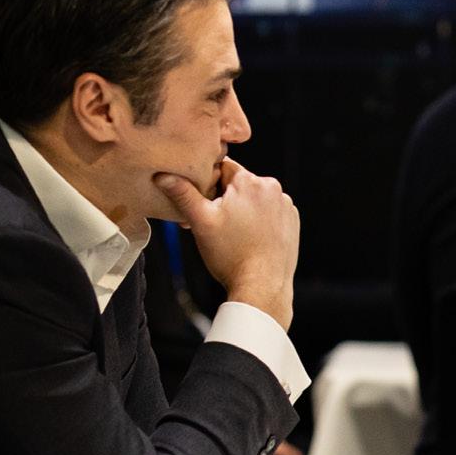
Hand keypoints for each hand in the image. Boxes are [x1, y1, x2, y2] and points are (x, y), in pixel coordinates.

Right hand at [155, 158, 299, 328]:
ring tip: (234, 234)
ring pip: (254, 198)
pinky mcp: (292, 220)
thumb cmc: (230, 255)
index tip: (204, 204)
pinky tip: (250, 238)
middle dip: (224, 198)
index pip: (222, 168)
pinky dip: (259, 220)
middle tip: (214, 224)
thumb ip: (183, 194)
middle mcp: (272, 188)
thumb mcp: (201, 222)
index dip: (208, 184)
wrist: (263, 286)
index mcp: (250, 181)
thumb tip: (163, 175)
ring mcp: (285, 205)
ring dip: (242, 209)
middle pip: (239, 183)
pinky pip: (270, 211)